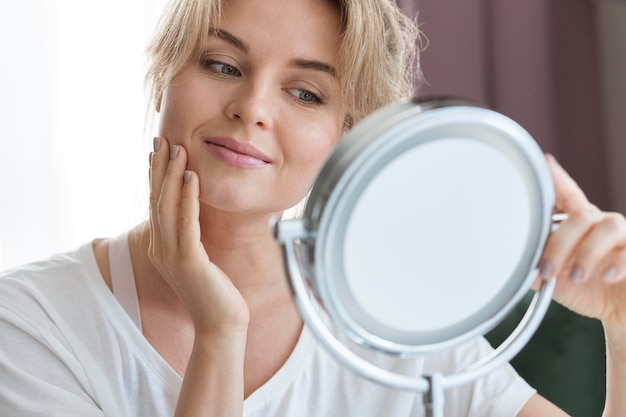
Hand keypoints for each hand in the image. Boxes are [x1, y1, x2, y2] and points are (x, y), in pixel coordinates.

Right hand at [148, 137, 249, 334]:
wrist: (220, 324)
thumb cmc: (213, 291)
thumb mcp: (197, 258)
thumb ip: (189, 236)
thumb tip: (190, 212)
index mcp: (160, 247)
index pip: (155, 204)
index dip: (154, 175)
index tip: (158, 150)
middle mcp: (160, 249)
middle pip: (156, 199)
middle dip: (159, 167)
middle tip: (162, 139)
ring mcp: (172, 256)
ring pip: (168, 207)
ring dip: (172, 175)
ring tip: (178, 149)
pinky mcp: (189, 261)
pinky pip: (187, 223)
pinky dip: (189, 198)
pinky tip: (193, 177)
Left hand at [536, 155, 625, 329]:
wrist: (620, 315)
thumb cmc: (587, 291)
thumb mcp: (554, 278)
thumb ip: (534, 264)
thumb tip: (509, 259)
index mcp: (576, 224)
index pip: (566, 195)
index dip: (557, 178)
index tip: (544, 163)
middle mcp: (600, 223)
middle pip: (579, 216)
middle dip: (559, 244)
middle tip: (547, 270)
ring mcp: (622, 235)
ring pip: (606, 226)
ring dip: (586, 253)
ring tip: (575, 277)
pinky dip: (616, 263)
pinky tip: (605, 276)